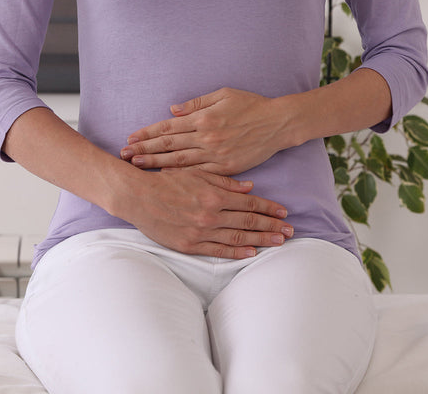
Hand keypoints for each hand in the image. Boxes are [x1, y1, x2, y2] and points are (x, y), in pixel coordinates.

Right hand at [113, 166, 293, 258]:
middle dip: (272, 226)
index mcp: (214, 195)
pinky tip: (252, 253)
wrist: (137, 197)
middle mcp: (211, 214)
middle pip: (249, 222)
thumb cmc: (168, 181)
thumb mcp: (198, 174)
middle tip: (290, 231)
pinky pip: (218, 251)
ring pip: (238, 238)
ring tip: (278, 242)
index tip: (284, 212)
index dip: (269, 208)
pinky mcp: (189, 245)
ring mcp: (200, 232)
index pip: (250, 204)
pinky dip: (236, 253)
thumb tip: (250, 188)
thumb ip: (225, 182)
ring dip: (261, 240)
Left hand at [120, 87, 290, 174]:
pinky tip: (166, 179)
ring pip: (179, 162)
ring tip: (137, 166)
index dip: (147, 133)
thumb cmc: (252, 105)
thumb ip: (197, 103)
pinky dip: (181, 176)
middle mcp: (207, 137)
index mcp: (204, 118)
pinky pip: (199, 173)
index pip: (168, 127)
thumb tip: (173, 110)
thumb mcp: (224, 95)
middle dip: (144, 150)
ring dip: (156, 164)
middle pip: (169, 146)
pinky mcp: (227, 167)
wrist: (278, 124)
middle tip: (124, 155)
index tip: (131, 138)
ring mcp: (216, 154)